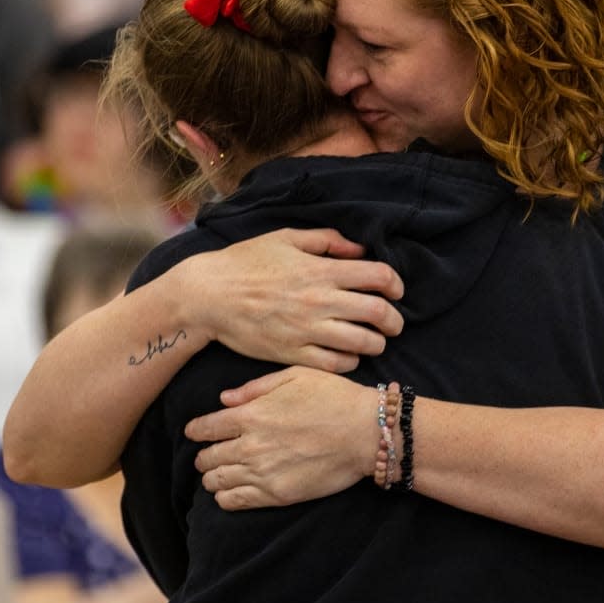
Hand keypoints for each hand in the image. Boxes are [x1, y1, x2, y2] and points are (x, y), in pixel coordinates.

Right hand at [177, 228, 404, 371]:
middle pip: (378, 313)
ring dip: (377, 343)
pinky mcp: (292, 353)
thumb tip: (360, 249)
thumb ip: (328, 240)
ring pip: (363, 343)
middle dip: (394, 319)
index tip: (396, 290)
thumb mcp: (287, 238)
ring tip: (374, 340)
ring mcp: (306, 330)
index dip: (396, 284)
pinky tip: (349, 354)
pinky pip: (336, 364)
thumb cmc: (246, 262)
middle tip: (393, 322)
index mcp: (321, 270)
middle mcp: (319, 301)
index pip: (379, 277)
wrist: (207, 295)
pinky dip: (351, 361)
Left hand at [185, 367, 378, 509]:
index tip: (195, 432)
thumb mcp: (296, 376)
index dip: (196, 430)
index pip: (205, 428)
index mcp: (251, 414)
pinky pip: (234, 502)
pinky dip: (226, 498)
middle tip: (211, 454)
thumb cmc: (335, 397)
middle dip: (205, 455)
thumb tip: (224, 400)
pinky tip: (231, 491)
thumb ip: (256, 387)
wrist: (366, 432)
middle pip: (206, 457)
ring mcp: (261, 473)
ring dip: (214, 477)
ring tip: (221, 473)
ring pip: (216, 482)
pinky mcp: (275, 495)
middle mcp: (249, 445)